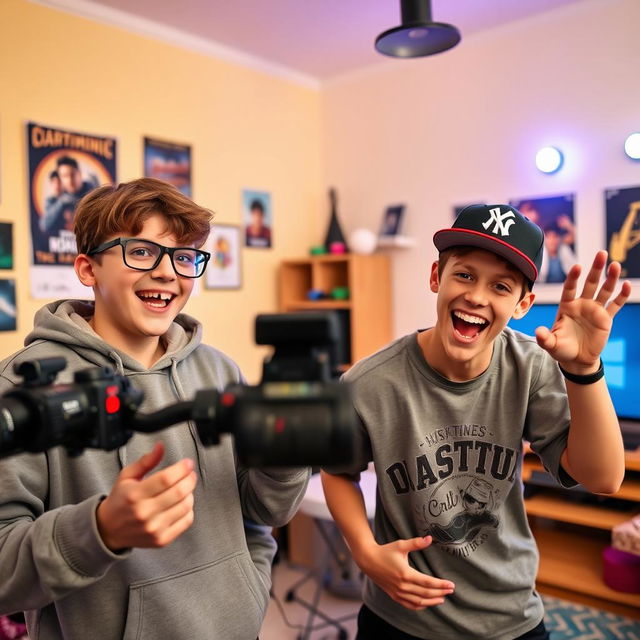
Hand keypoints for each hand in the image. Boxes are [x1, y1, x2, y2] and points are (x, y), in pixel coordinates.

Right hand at [96, 442, 197, 550]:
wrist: (109, 529)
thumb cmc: (120, 500)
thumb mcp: (127, 476)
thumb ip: (146, 460)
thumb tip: (160, 447)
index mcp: (134, 494)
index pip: (166, 478)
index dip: (182, 468)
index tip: (187, 463)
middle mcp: (144, 513)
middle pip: (179, 492)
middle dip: (190, 478)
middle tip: (190, 473)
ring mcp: (154, 528)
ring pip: (186, 506)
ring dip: (190, 493)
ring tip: (184, 488)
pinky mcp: (162, 539)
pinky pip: (186, 521)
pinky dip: (189, 509)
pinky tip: (181, 504)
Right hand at [356, 536, 453, 609]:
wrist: (368, 560)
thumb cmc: (385, 551)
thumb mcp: (400, 545)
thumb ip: (416, 543)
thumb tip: (430, 538)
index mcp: (405, 573)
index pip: (428, 582)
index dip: (441, 584)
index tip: (451, 585)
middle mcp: (402, 586)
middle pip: (426, 593)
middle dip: (440, 592)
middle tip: (451, 590)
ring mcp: (397, 592)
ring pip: (419, 602)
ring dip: (432, 601)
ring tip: (443, 598)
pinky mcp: (394, 595)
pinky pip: (409, 605)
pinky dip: (420, 606)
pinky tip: (427, 603)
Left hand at [535, 251, 630, 372]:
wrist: (576, 359)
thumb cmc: (561, 349)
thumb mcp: (550, 344)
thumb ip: (544, 338)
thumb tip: (538, 332)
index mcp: (566, 306)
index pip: (569, 288)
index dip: (573, 278)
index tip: (577, 267)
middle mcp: (581, 304)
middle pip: (589, 283)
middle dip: (595, 269)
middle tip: (601, 253)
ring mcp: (594, 310)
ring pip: (604, 290)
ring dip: (610, 278)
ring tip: (615, 265)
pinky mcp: (606, 319)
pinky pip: (615, 305)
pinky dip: (621, 296)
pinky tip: (627, 286)